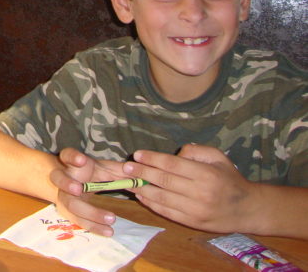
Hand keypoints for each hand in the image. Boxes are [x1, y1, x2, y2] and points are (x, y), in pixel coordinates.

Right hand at [49, 148, 130, 235]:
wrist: (69, 185)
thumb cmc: (87, 174)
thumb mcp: (101, 169)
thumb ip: (117, 170)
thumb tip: (137, 173)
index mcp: (70, 164)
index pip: (66, 155)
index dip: (73, 157)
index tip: (82, 160)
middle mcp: (62, 179)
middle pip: (58, 179)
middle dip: (67, 184)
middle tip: (78, 189)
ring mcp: (62, 196)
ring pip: (69, 204)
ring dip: (87, 212)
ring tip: (110, 219)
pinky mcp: (67, 212)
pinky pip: (79, 221)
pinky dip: (94, 226)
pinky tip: (109, 231)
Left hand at [124, 145, 254, 232]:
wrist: (247, 209)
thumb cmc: (229, 178)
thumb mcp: (217, 157)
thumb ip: (195, 151)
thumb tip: (174, 154)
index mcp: (206, 174)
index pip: (172, 165)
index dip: (152, 159)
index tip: (137, 155)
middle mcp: (200, 193)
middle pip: (163, 181)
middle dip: (141, 173)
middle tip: (126, 167)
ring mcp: (195, 210)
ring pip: (161, 198)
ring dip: (141, 189)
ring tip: (128, 181)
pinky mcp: (192, 222)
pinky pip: (166, 211)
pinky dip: (151, 203)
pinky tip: (141, 195)